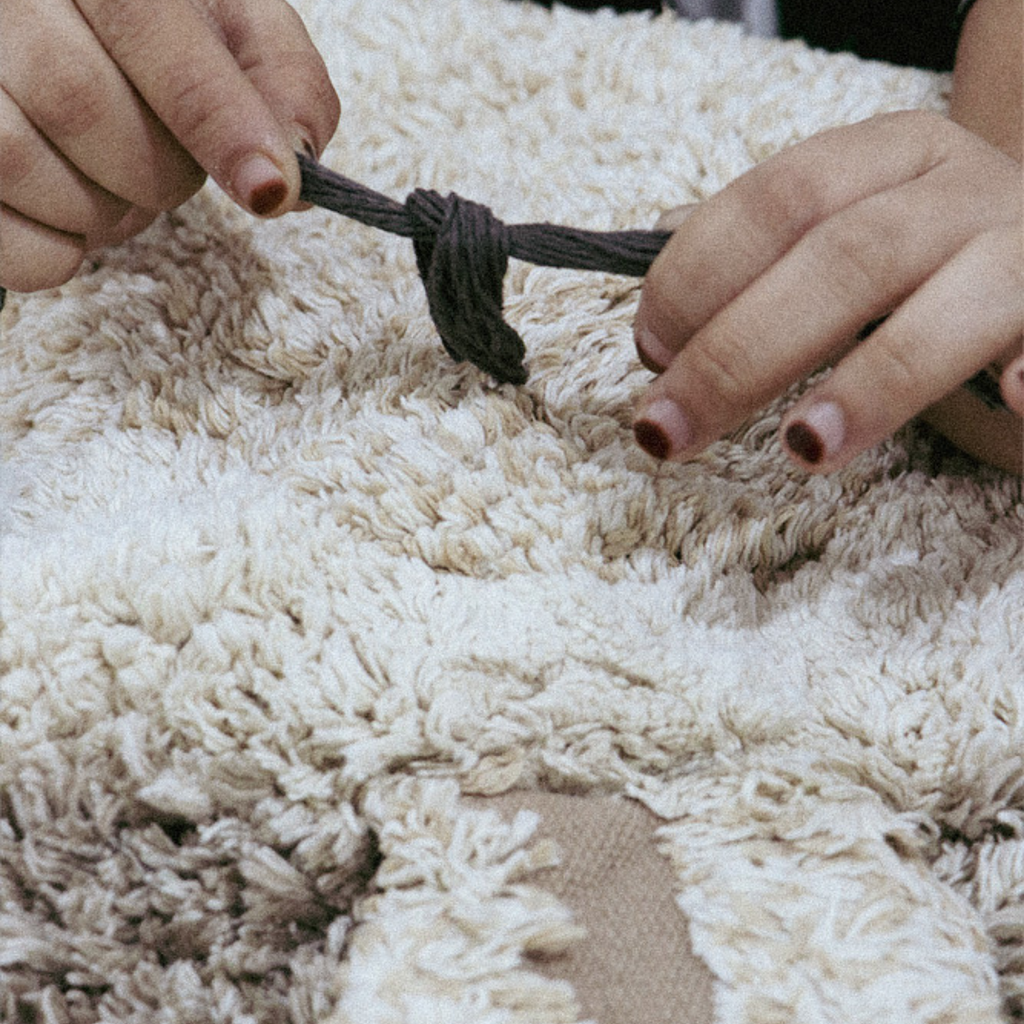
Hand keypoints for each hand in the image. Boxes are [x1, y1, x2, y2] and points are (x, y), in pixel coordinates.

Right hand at [0, 0, 339, 292]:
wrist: (66, 33)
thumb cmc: (161, 35)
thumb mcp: (232, 25)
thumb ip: (281, 80)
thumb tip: (294, 168)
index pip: (144, 21)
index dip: (216, 119)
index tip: (270, 190)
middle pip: (80, 102)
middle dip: (158, 171)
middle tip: (169, 170)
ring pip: (19, 162)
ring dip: (102, 213)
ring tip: (115, 187)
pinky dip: (56, 255)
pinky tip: (75, 220)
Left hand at [633, 111, 1023, 472]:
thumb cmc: (926, 265)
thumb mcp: (845, 233)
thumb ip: (765, 248)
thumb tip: (658, 257)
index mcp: (887, 157)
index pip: (777, 199)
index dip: (698, 273)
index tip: (650, 349)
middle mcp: (958, 190)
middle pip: (842, 258)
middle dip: (739, 352)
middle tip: (668, 430)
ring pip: (947, 304)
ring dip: (868, 381)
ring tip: (802, 446)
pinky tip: (1013, 399)